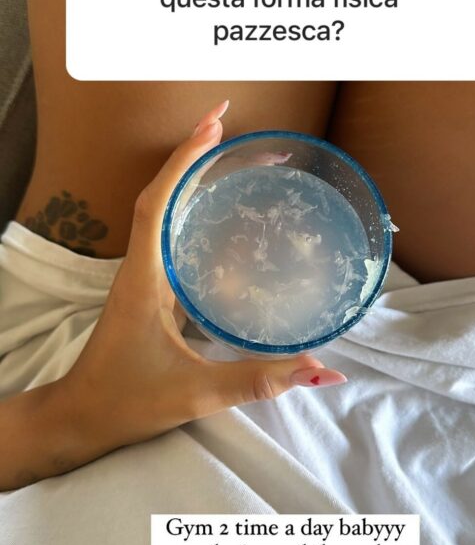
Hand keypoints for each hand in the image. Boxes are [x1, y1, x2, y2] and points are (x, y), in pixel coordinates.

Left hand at [60, 102, 346, 461]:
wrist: (81, 417)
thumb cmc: (128, 401)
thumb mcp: (198, 392)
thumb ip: (260, 379)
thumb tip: (323, 370)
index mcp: (144, 278)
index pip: (159, 202)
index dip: (185, 160)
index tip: (216, 126)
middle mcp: (140, 266)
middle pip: (162, 194)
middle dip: (194, 155)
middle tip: (234, 127)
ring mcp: (142, 276)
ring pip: (163, 211)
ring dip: (191, 178)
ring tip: (232, 155)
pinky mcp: (149, 290)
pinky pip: (170, 235)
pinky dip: (191, 210)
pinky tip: (220, 214)